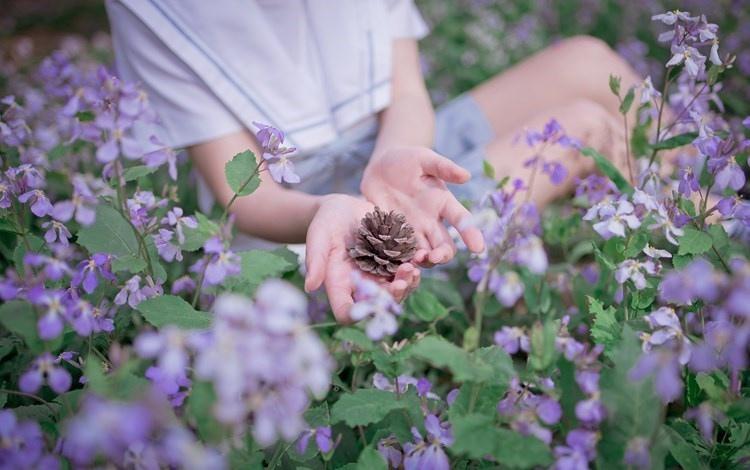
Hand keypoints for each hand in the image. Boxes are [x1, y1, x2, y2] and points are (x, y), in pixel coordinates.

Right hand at [304, 194, 420, 321]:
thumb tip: (310, 287)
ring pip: (397, 291)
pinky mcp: (393, 262)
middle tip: (401, 282)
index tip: (371, 304)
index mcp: (340, 285)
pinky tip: (418, 256)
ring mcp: (380, 275)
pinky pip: (407, 272)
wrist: (343, 207)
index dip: (358, 315)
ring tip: (411, 268)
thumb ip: (316, 260)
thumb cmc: (325, 223)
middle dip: (392, 297)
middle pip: (379, 305)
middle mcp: (362, 285)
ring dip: (407, 284)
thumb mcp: (318, 237)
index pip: (346, 312)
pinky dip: (414, 268)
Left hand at [361, 146, 484, 265]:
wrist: (378, 166)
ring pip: (424, 254)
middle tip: (434, 256)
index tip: (478, 248)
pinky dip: (401, 261)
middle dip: (443, 255)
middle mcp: (430, 221)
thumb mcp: (423, 158)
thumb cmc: (405, 160)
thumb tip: (466, 176)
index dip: (470, 234)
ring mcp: (411, 231)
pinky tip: (397, 264)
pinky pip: (399, 253)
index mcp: (442, 202)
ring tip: (415, 261)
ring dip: (423, 261)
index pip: (461, 220)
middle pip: (444, 245)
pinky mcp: (392, 235)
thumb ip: (443, 167)